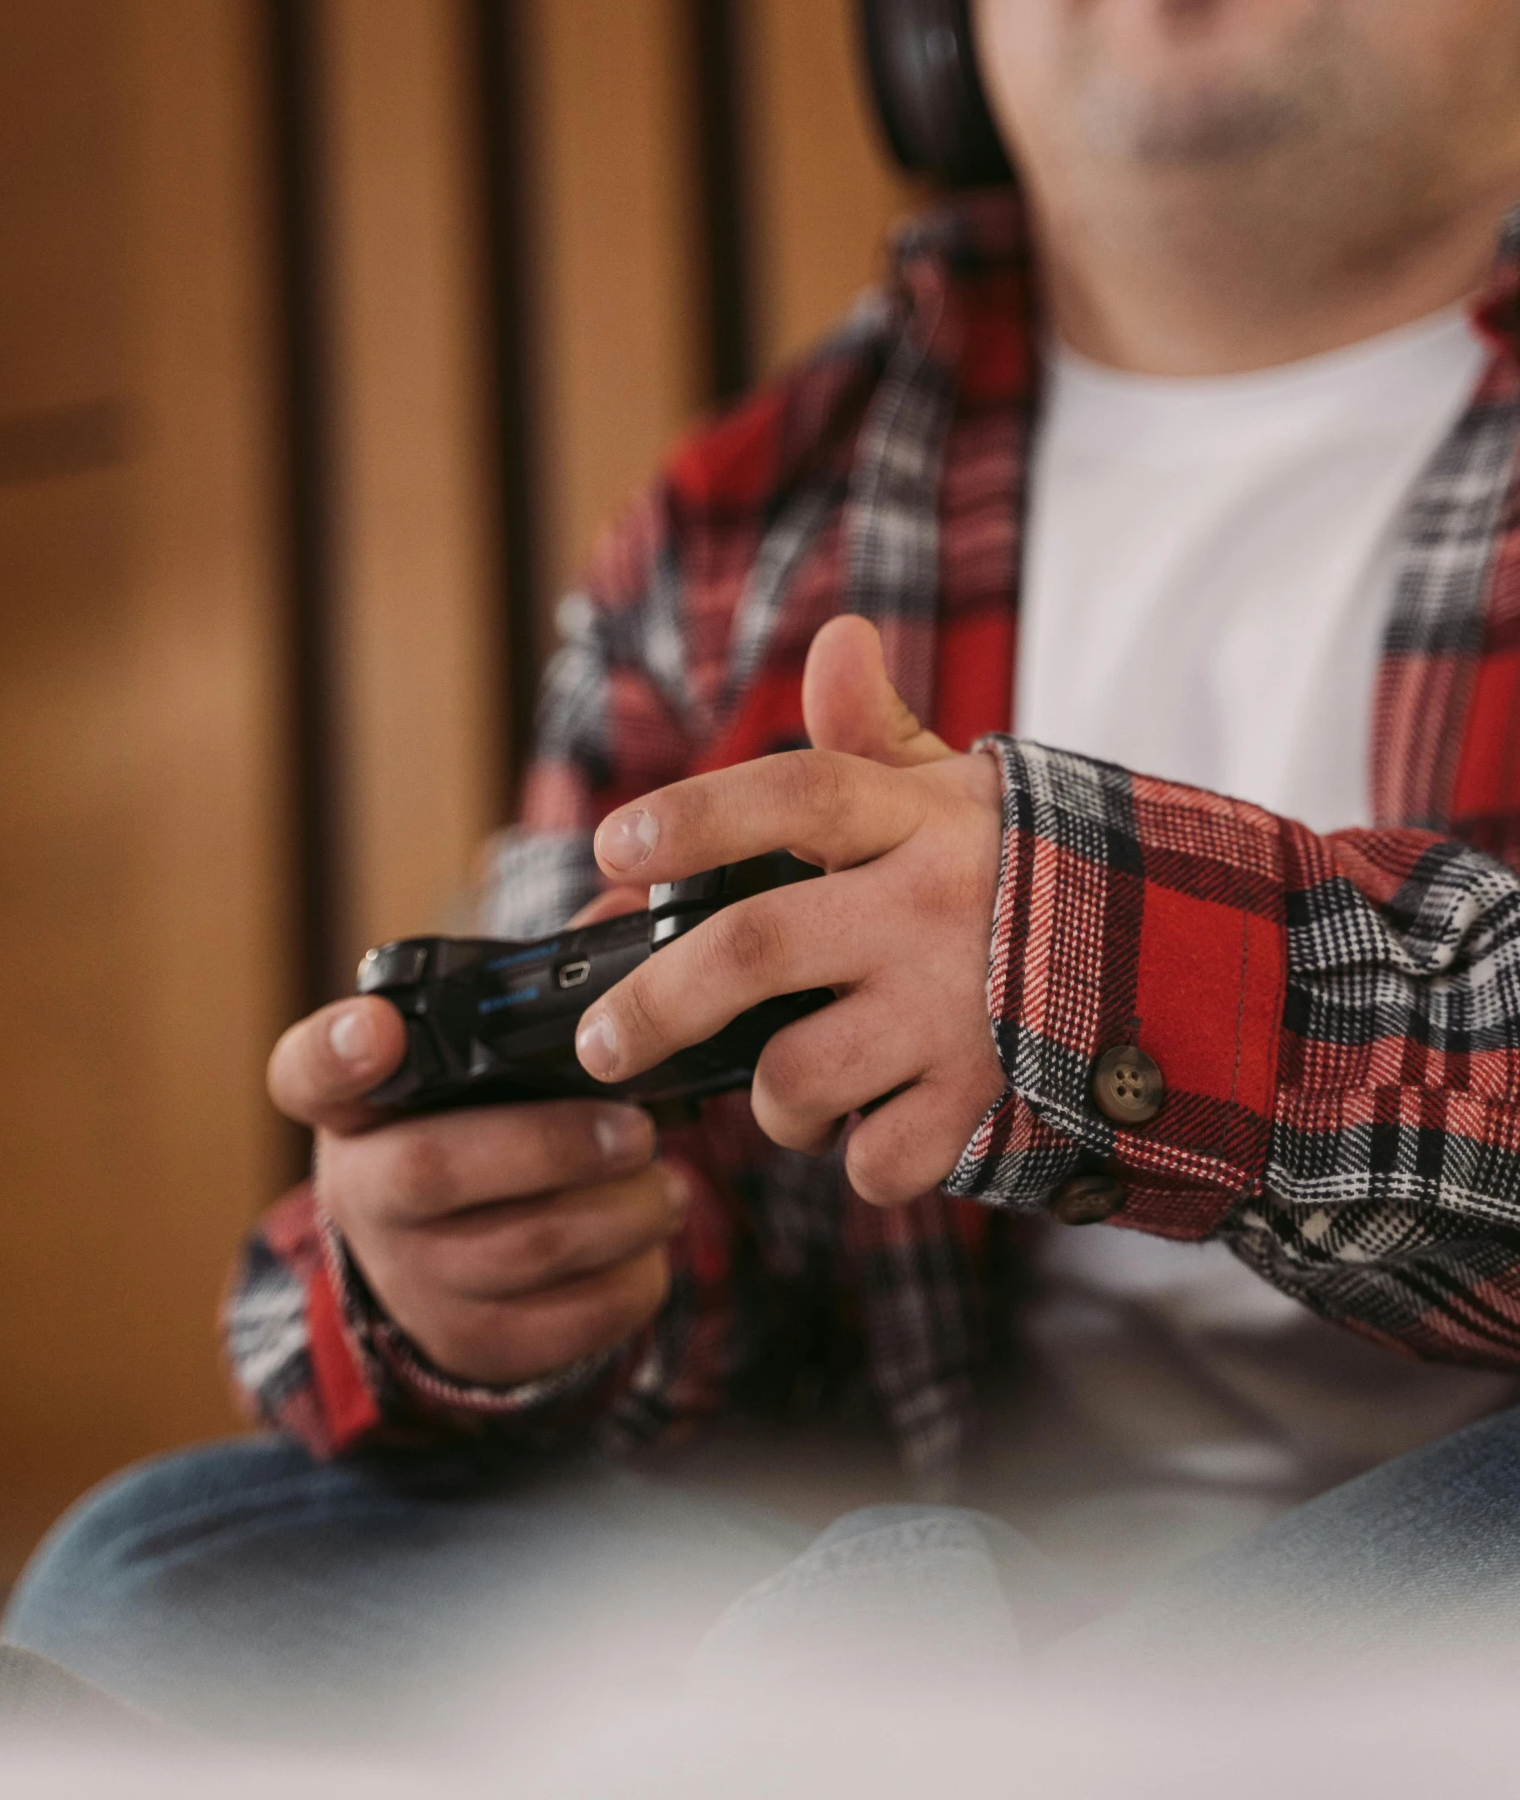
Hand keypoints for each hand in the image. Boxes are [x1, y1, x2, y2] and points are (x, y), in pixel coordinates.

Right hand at [267, 1002, 685, 1385]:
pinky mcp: (473, 1344)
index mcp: (354, 1106)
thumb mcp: (482, 1059)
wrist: (447, 1265)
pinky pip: (565, 1322)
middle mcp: (362, 1192)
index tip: (379, 1027)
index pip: (309, 1070)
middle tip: (638, 1128)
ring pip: (524, 1250)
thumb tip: (632, 900)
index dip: (339, 1050)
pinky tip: (648, 1242)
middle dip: (554, 1144)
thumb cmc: (479, 1126)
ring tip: (664, 1183)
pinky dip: (630, 1279)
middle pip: (437, 1169)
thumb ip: (544, 980)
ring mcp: (411, 1278)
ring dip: (618, 1211)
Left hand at [573, 615, 1005, 1206]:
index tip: (609, 849)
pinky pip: (873, 1160)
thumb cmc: (1043, 877)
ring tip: (791, 1089)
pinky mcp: (991, 1106)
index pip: (792, 794)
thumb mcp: (970, 794)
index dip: (691, 819)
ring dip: (771, 1101)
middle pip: (752, 947)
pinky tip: (881, 1125)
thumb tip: (836, 639)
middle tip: (602, 1041)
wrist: (1198, 971)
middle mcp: (932, 909)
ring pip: (795, 1075)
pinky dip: (858, 1160)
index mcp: (922, 819)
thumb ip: (881, 734)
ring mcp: (960, 1014)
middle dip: (655, 1002)